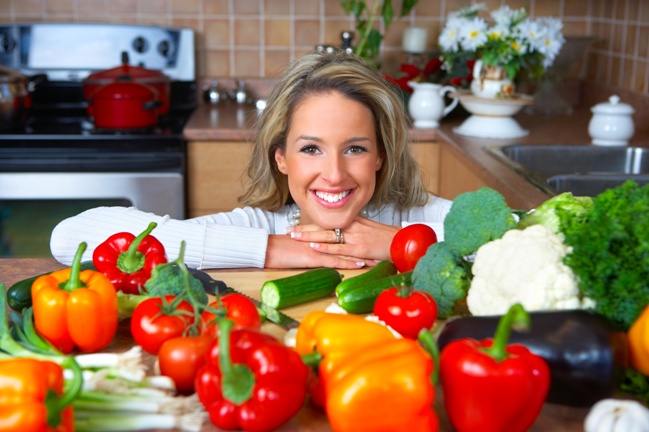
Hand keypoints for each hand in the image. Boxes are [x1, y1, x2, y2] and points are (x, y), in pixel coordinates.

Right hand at [264, 234, 369, 268]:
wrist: (266, 248)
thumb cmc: (279, 247)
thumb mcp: (297, 243)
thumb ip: (310, 244)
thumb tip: (317, 247)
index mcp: (317, 234)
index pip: (340, 235)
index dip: (356, 238)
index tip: (369, 240)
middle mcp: (320, 239)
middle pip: (347, 241)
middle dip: (363, 246)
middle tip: (378, 248)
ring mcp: (318, 248)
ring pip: (344, 251)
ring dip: (361, 255)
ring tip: (376, 258)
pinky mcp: (313, 258)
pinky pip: (334, 261)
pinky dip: (348, 263)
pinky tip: (359, 265)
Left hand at [286, 217, 400, 262]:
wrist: (402, 242)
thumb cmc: (386, 238)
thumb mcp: (368, 228)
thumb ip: (354, 229)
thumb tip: (341, 231)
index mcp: (353, 221)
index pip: (327, 221)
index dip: (310, 223)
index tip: (296, 224)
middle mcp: (352, 227)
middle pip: (323, 226)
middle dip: (304, 228)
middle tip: (288, 230)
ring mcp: (355, 238)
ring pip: (328, 236)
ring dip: (309, 236)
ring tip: (294, 237)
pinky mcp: (359, 250)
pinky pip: (340, 248)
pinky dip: (326, 248)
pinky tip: (314, 247)